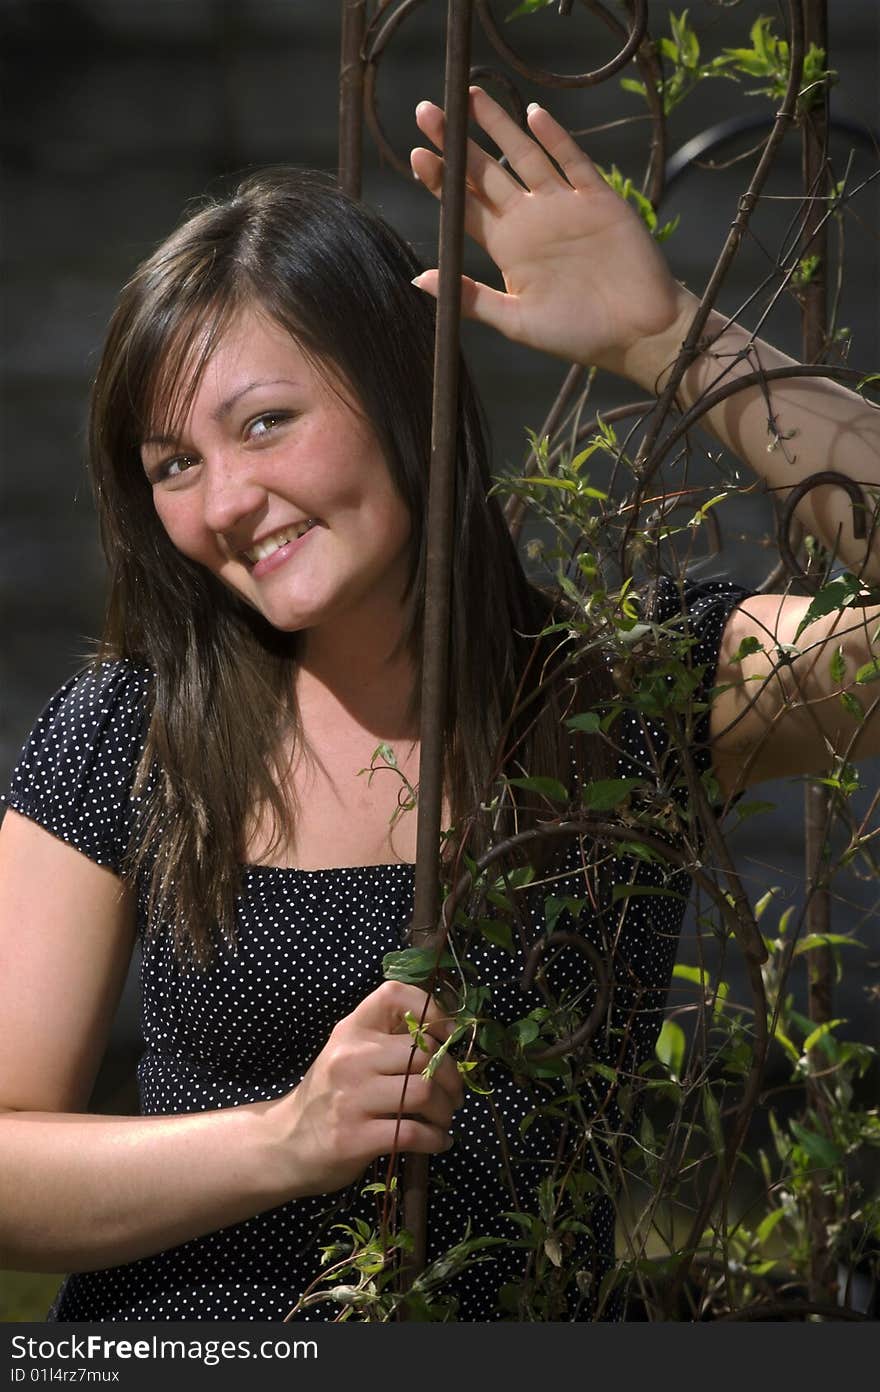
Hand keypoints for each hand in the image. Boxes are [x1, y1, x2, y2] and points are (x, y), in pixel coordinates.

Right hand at [270, 980, 463, 1197]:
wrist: (285, 1143)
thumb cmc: (328, 1097)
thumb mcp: (347, 1056)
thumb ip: (386, 1043)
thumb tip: (445, 1042)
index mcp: (351, 1030)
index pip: (394, 994)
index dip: (431, 1010)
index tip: (446, 1037)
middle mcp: (351, 1057)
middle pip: (424, 1053)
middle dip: (451, 1077)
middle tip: (453, 1095)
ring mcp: (351, 1097)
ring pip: (424, 1093)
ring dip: (445, 1111)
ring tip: (444, 1120)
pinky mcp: (355, 1137)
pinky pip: (413, 1133)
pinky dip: (436, 1139)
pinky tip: (437, 1142)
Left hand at [411, 87, 684, 376]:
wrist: (638, 334)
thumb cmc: (576, 336)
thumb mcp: (516, 322)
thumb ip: (472, 299)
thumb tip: (418, 279)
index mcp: (508, 248)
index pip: (466, 206)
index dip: (442, 180)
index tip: (417, 154)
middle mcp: (531, 220)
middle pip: (485, 173)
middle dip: (458, 142)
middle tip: (427, 111)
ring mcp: (564, 206)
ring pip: (524, 157)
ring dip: (499, 127)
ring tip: (472, 96)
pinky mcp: (598, 199)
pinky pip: (573, 162)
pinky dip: (555, 138)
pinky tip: (533, 116)